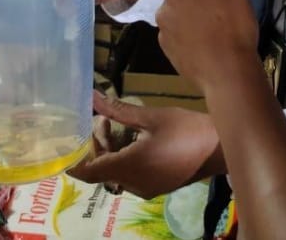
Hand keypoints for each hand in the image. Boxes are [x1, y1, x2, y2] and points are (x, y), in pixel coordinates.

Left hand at [68, 94, 222, 197]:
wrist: (220, 148)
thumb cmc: (187, 129)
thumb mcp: (151, 116)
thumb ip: (118, 110)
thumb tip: (91, 96)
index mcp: (129, 166)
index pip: (88, 172)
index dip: (73, 161)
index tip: (64, 144)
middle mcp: (133, 183)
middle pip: (101, 170)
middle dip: (96, 145)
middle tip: (102, 119)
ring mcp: (145, 188)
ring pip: (115, 172)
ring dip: (111, 150)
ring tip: (117, 123)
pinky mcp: (156, 187)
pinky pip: (130, 176)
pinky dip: (124, 159)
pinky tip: (134, 138)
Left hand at [154, 0, 261, 96]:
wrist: (229, 73)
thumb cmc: (230, 24)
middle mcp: (163, 13)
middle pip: (170, 0)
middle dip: (185, 0)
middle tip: (210, 4)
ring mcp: (165, 38)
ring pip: (174, 22)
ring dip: (186, 21)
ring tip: (211, 27)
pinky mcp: (172, 58)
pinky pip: (178, 42)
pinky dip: (188, 41)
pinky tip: (207, 46)